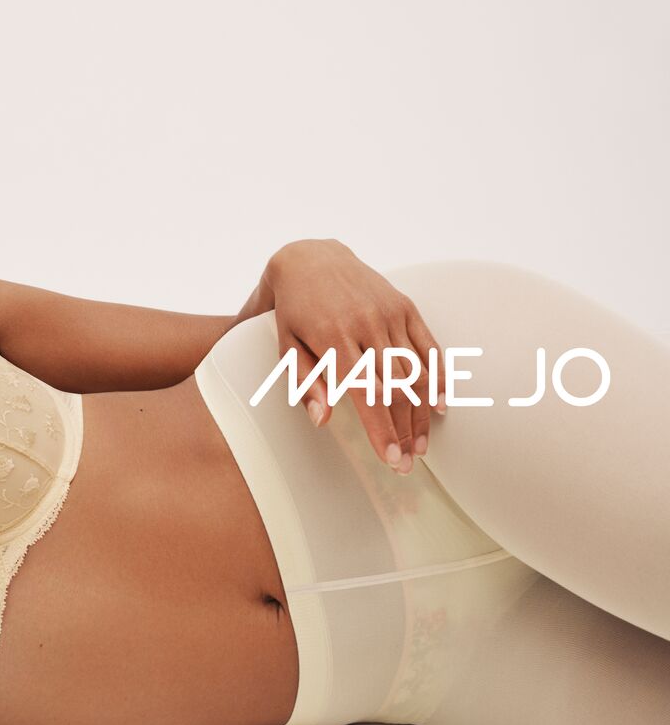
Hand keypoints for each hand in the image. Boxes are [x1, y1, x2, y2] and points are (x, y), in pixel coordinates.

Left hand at [266, 239, 446, 473]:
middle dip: (403, 430)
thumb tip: (322, 421)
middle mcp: (366, 324)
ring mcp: (389, 313)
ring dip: (421, 413)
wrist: (311, 259)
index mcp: (333, 337)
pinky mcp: (405, 306)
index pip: (364, 393)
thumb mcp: (286, 347)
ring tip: (421, 446)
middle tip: (407, 464)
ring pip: (415, 371)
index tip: (389, 460)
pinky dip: (438, 377)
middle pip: (395, 388)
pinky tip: (439, 406)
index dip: (380, 429)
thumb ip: (305, 384)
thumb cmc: (294, 311)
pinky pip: (429, 346)